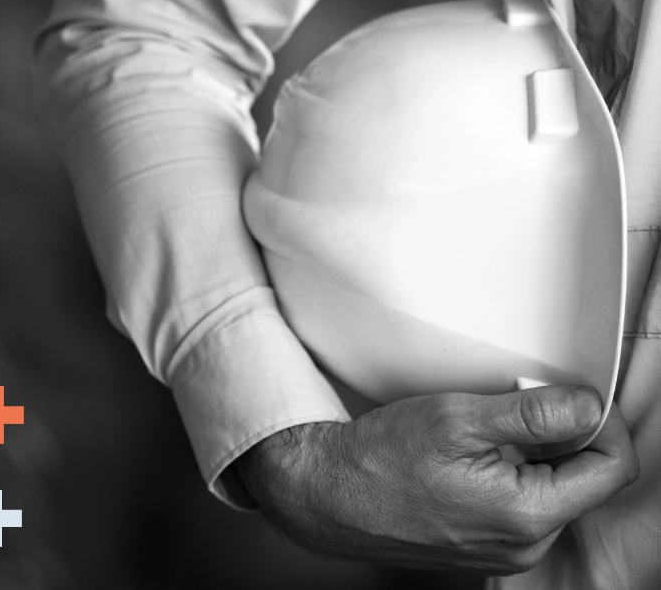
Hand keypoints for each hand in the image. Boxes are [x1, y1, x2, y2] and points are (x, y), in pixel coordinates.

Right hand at [233, 386, 637, 575]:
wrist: (332, 493)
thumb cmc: (384, 456)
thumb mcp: (458, 418)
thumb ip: (532, 414)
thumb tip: (589, 405)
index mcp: (528, 513)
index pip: (611, 468)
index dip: (602, 421)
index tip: (572, 392)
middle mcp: (527, 544)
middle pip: (583, 479)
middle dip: (562, 433)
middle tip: (513, 400)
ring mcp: (508, 550)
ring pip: (554, 490)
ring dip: (536, 450)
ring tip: (484, 426)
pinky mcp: (489, 547)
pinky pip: (525, 504)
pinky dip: (514, 469)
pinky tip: (474, 452)